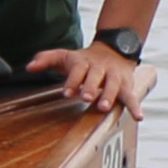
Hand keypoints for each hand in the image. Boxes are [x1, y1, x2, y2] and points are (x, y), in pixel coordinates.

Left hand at [27, 41, 151, 116]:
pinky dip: (135, 106)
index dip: (73, 81)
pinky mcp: (126, 85)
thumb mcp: (64, 56)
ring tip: (104, 107)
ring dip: (109, 96)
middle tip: (85, 98)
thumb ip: (45, 59)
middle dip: (90, 87)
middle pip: (96, 77)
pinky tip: (139, 117)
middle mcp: (101, 68)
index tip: (66, 93)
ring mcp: (115, 76)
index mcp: (84, 62)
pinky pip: (132, 96)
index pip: (78, 71)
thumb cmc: (83, 60)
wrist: (114, 49)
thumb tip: (29, 68)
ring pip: (113, 85)